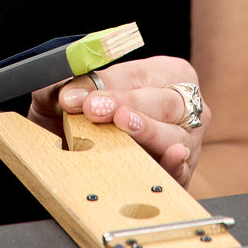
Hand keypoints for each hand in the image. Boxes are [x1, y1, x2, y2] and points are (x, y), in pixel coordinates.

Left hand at [28, 55, 206, 189]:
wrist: (83, 155)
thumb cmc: (86, 117)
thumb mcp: (69, 95)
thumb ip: (62, 85)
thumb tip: (61, 89)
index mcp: (162, 74)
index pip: (138, 74)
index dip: (108, 82)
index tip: (79, 94)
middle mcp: (182, 105)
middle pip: (162, 101)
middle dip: (126, 102)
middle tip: (94, 109)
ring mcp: (186, 140)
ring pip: (174, 134)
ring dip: (147, 129)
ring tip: (122, 124)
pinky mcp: (183, 173)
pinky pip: (183, 169)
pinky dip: (175, 163)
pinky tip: (170, 156)